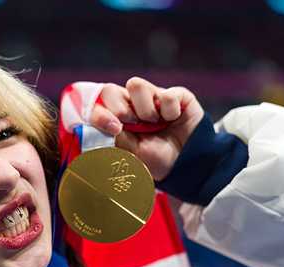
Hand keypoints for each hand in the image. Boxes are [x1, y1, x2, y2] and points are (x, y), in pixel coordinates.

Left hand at [89, 77, 203, 180]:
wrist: (186, 164)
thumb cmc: (157, 159)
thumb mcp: (131, 153)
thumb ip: (115, 137)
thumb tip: (105, 123)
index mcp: (117, 117)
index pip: (97, 105)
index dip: (99, 113)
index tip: (113, 128)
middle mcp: (132, 103)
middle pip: (110, 89)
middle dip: (120, 109)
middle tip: (133, 125)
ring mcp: (153, 96)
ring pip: (135, 84)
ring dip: (144, 109)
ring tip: (155, 123)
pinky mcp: (175, 94)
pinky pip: (166, 94)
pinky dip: (170, 111)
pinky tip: (173, 120)